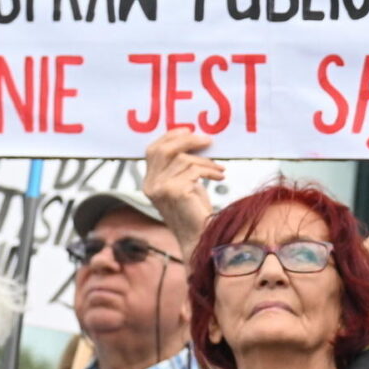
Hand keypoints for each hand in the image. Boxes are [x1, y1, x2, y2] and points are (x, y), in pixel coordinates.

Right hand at [141, 131, 225, 256]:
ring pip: (183, 159)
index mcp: (149, 181)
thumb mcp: (184, 183)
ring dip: (206, 161)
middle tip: (208, 140)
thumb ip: (180, 165)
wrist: (200, 237)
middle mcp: (150, 185)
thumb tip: (194, 140)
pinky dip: (210, 170)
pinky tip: (219, 177)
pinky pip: (193, 170)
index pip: (152, 150)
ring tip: (219, 169)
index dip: (170, 136)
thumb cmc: (194, 211)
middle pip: (163, 149)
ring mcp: (160, 189)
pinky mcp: (174, 191)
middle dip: (187, 140)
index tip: (189, 130)